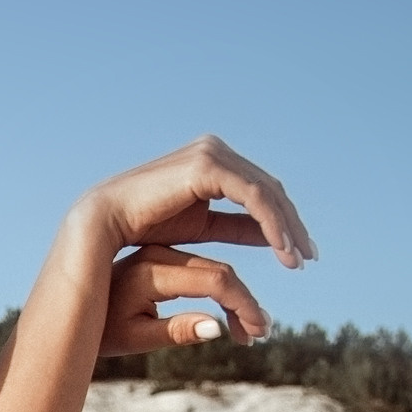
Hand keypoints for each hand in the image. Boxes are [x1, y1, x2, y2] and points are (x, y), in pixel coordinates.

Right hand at [78, 135, 317, 269]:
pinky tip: (280, 250)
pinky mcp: (207, 166)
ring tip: (296, 260)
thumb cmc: (140, 229)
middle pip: (269, 188)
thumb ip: (235, 226)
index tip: (299, 252)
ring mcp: (211, 153)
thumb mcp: (200, 229)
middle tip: (308, 258)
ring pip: (266, 191)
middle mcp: (213, 150)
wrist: (103, 222)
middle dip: (291, 224)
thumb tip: (267, 235)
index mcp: (211, 161)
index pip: (259, 189)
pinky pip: (252, 196)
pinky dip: (271, 223)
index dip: (282, 220)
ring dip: (286, 227)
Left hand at [101, 245, 270, 355]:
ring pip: (216, 269)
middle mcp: (158, 254)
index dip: (242, 305)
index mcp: (149, 272)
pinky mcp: (165, 255)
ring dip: (239, 296)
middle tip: (262, 332)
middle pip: (220, 272)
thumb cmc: (101, 331)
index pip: (214, 281)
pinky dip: (223, 289)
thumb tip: (218, 328)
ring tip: (253, 327)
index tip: (256, 333)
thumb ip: (176, 332)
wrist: (72, 307)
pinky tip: (233, 312)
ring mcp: (162, 251)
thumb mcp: (134, 340)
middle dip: (246, 302)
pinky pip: (203, 268)